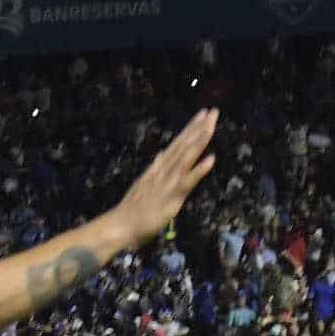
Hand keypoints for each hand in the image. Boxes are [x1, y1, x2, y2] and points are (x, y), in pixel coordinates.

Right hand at [109, 109, 221, 238]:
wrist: (122, 224)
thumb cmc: (133, 208)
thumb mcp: (144, 183)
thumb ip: (155, 168)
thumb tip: (161, 154)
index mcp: (160, 167)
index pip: (178, 144)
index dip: (190, 128)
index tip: (202, 114)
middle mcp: (164, 169)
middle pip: (184, 145)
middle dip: (198, 128)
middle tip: (212, 111)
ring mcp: (169, 181)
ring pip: (186, 157)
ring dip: (199, 141)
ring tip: (210, 125)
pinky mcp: (172, 196)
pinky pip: (188, 181)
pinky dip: (199, 169)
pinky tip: (211, 159)